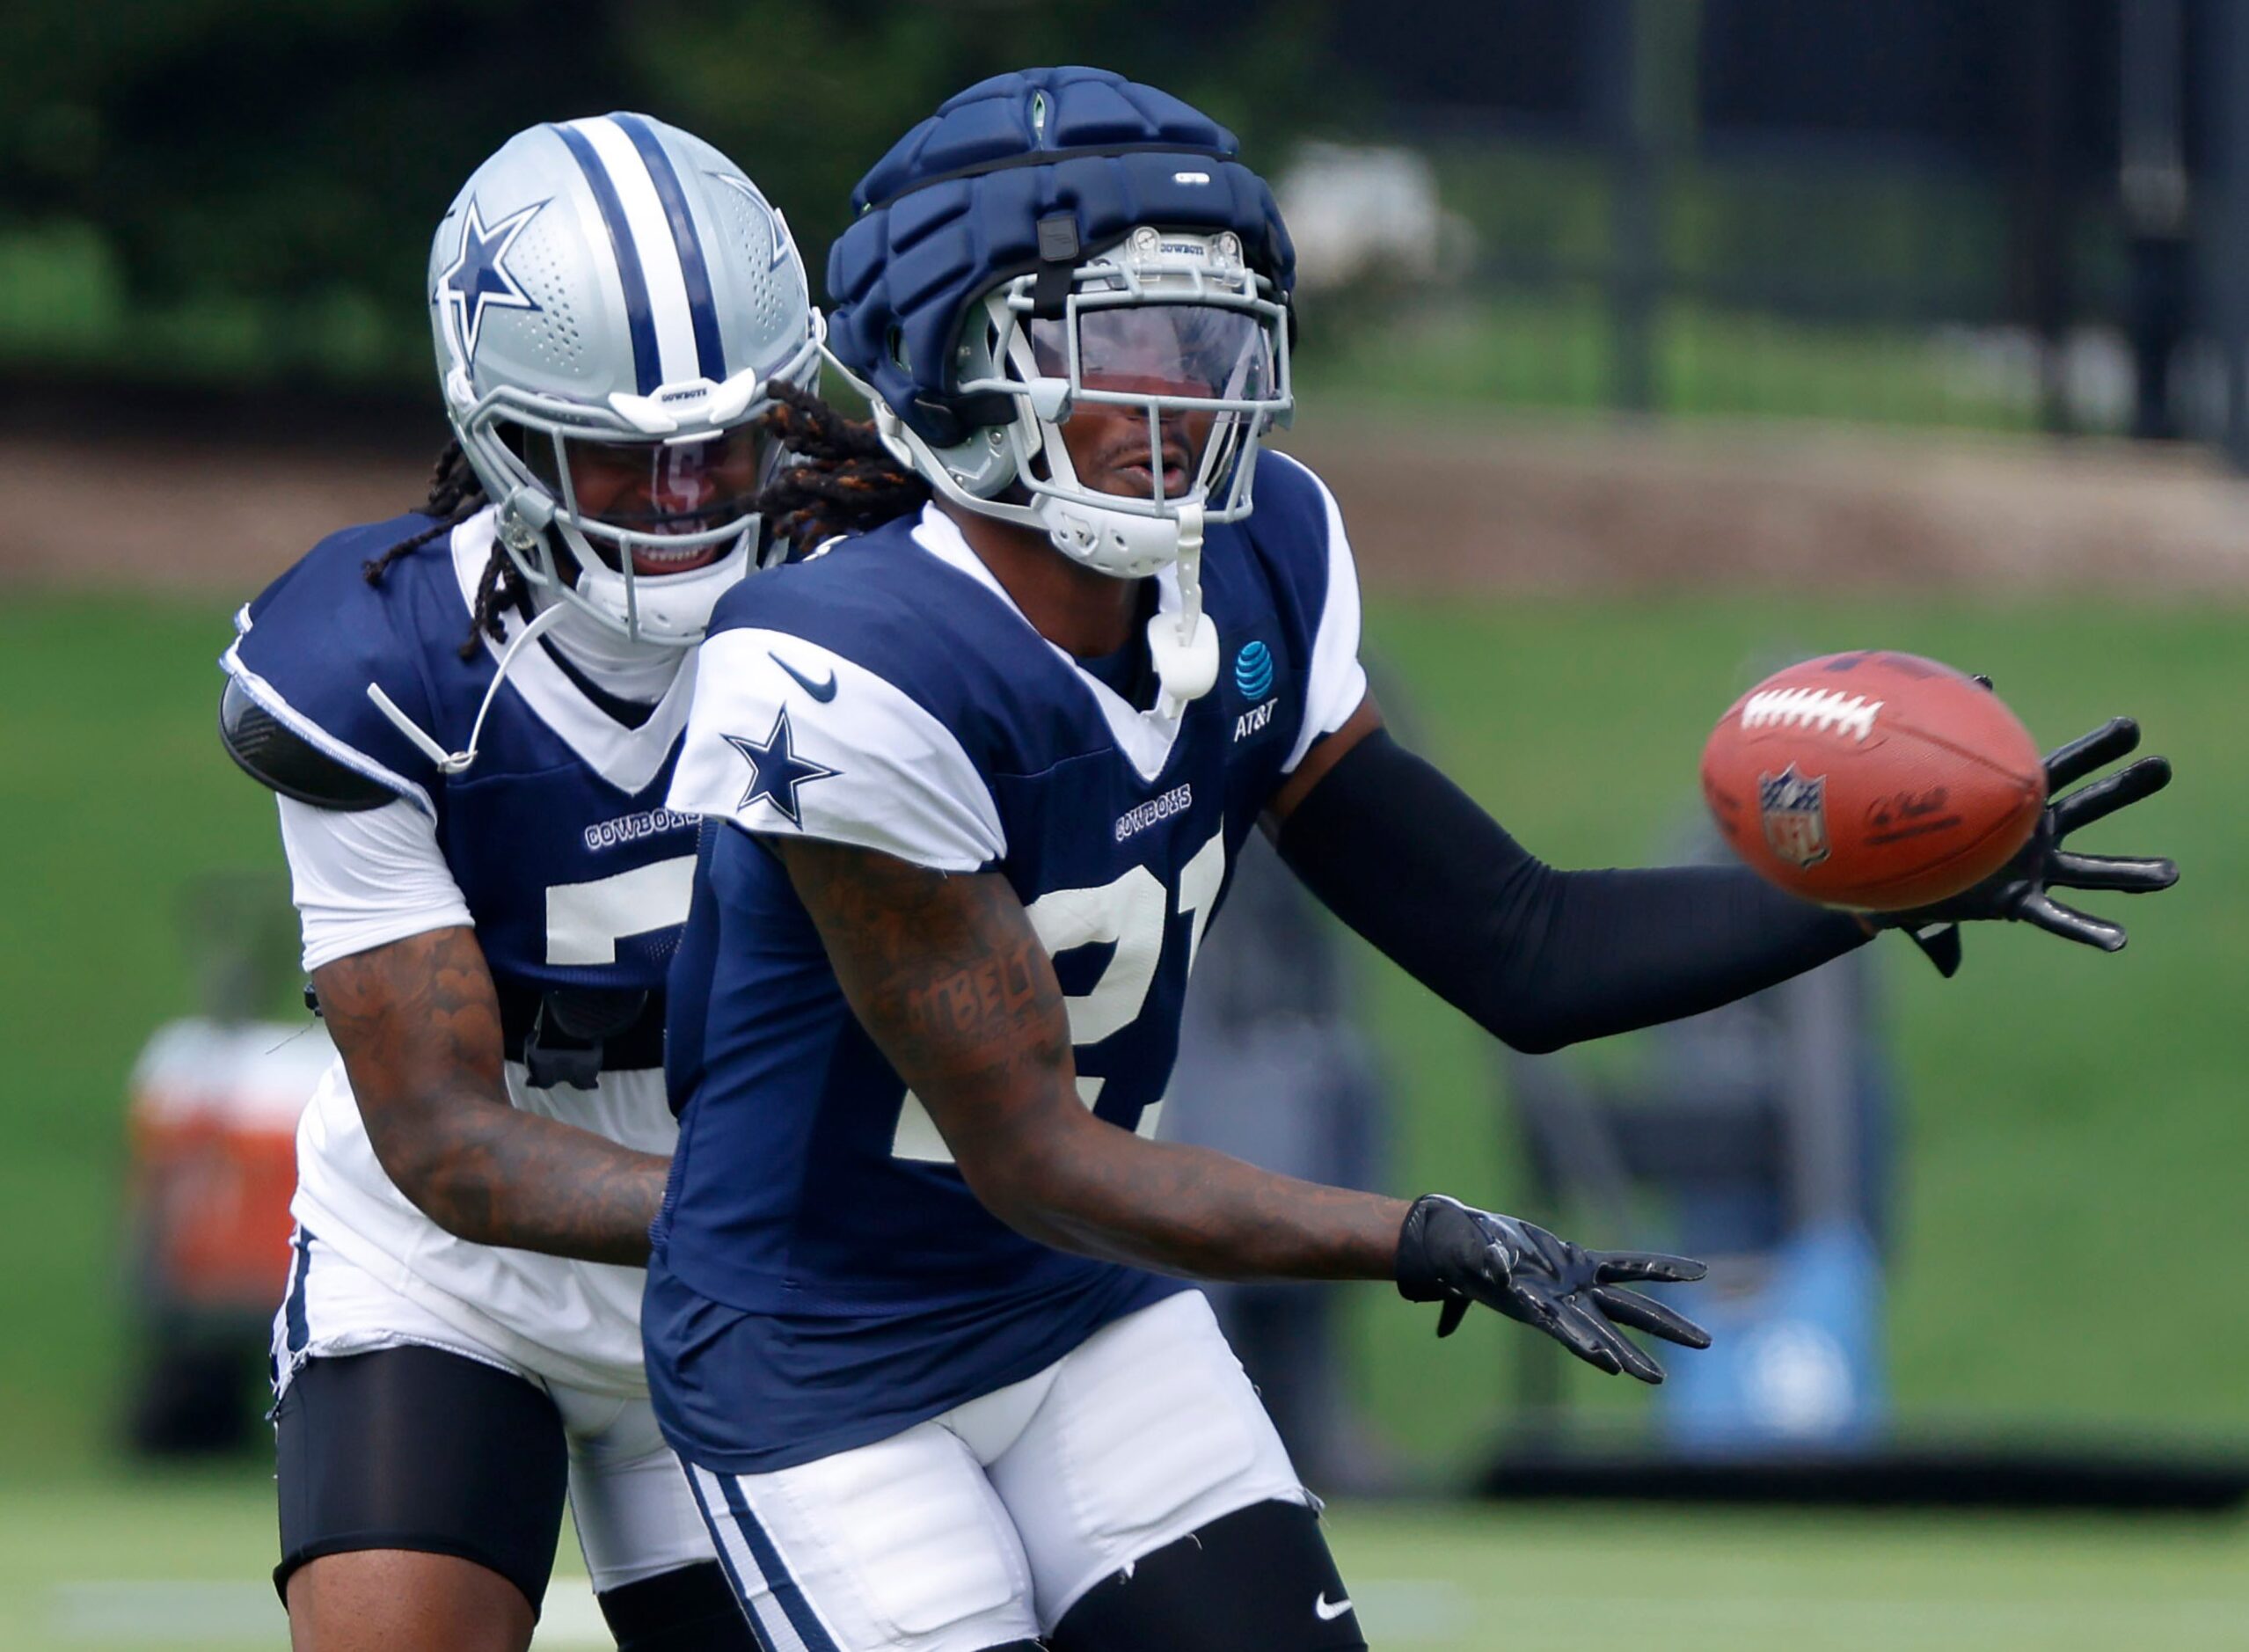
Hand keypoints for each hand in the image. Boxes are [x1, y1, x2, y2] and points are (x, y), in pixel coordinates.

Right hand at [1394, 1194, 1709, 1383]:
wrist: (1464, 1241)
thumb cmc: (1459, 1254)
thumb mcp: (1470, 1258)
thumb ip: (1485, 1263)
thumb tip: (1496, 1265)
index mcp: (1533, 1307)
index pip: (1565, 1331)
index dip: (1586, 1345)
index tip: (1611, 1366)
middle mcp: (1563, 1304)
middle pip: (1608, 1331)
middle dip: (1635, 1356)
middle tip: (1659, 1380)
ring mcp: (1577, 1285)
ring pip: (1630, 1305)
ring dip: (1665, 1323)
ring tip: (1702, 1342)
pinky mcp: (1582, 1263)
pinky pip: (1629, 1266)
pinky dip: (1660, 1268)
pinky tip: (1695, 1272)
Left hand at [1874, 716, 2176, 974]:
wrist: (1898, 877)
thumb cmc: (1917, 826)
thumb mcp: (1930, 780)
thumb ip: (1957, 735)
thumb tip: (1977, 680)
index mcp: (2018, 799)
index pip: (2064, 766)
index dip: (2096, 748)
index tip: (2131, 727)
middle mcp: (2035, 832)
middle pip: (2089, 806)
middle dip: (2124, 786)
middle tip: (2163, 767)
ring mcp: (2032, 869)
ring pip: (2090, 870)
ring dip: (2130, 872)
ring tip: (2170, 874)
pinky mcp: (2019, 902)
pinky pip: (2057, 918)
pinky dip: (2087, 928)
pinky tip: (2119, 939)